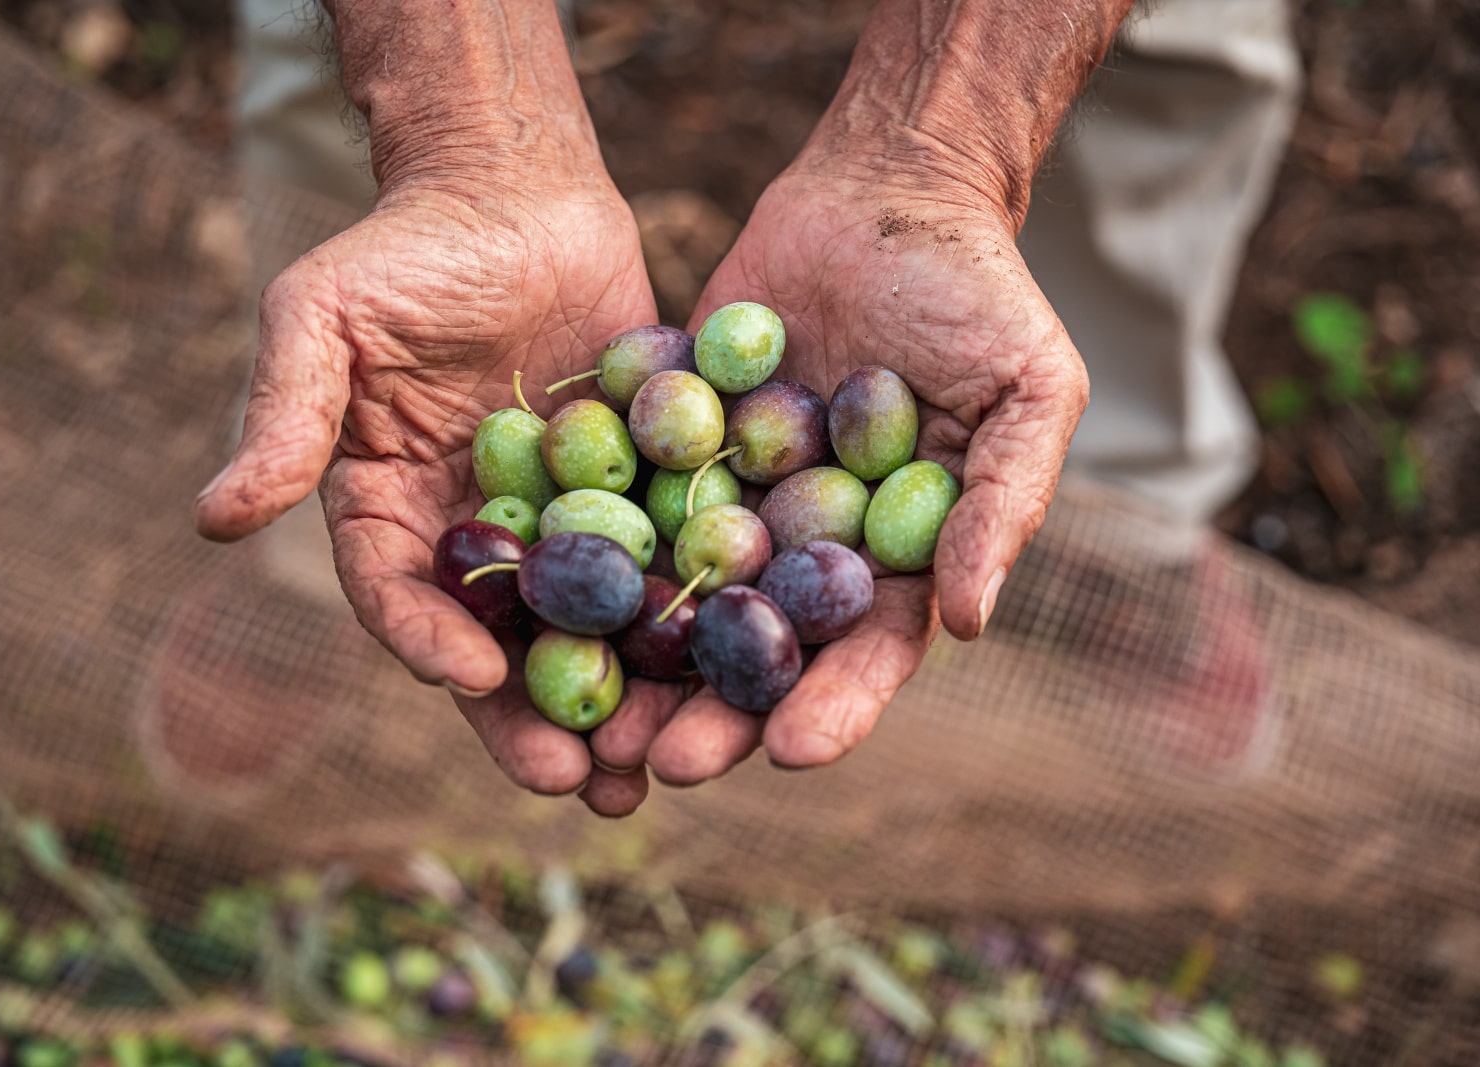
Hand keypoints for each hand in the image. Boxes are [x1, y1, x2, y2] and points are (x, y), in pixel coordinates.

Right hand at [194, 176, 674, 816]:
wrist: (515, 191)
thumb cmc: (405, 247)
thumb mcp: (323, 320)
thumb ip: (285, 419)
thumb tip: (211, 521)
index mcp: (388, 513)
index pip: (400, 596)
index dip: (429, 642)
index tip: (470, 679)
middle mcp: (473, 535)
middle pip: (501, 644)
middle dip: (536, 716)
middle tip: (580, 784)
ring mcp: (561, 521)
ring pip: (587, 627)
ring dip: (619, 698)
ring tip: (654, 768)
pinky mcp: (637, 492)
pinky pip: (660, 562)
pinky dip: (685, 616)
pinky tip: (723, 668)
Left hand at [630, 165, 1089, 785]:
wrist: (884, 193)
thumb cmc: (979, 294)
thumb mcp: (1029, 390)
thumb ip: (1002, 502)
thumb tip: (967, 624)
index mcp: (893, 556)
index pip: (865, 651)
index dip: (833, 706)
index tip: (790, 753)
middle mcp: (804, 545)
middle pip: (759, 649)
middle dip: (716, 712)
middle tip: (665, 764)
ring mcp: (731, 498)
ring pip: (679, 598)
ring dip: (637, 663)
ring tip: (592, 720)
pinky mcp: (667, 443)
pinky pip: (626, 501)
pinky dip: (587, 550)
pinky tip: (541, 596)